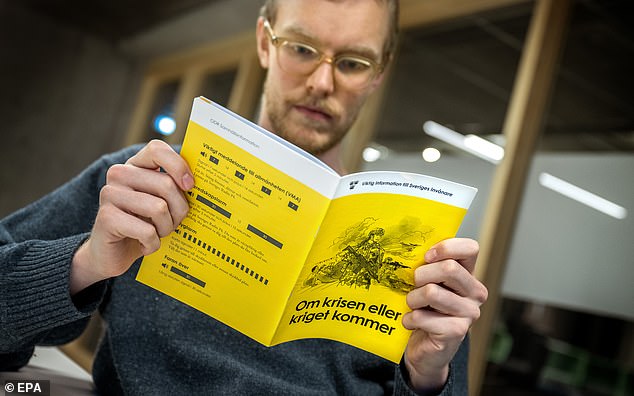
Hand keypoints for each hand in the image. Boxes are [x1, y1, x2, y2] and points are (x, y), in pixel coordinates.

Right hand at [70, 140, 193, 293]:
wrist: (113, 254)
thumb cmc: (144, 225)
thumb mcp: (162, 202)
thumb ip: (174, 188)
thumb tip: (196, 183)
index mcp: (135, 165)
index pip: (157, 149)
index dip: (178, 165)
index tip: (190, 186)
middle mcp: (119, 174)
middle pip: (166, 184)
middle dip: (178, 210)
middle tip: (172, 223)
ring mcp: (109, 194)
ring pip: (159, 208)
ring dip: (165, 228)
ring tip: (156, 234)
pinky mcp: (106, 218)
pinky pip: (147, 231)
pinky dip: (153, 244)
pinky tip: (144, 245)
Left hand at [402, 238, 487, 393]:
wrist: (425, 348)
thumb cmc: (425, 309)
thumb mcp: (427, 282)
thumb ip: (426, 265)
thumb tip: (409, 246)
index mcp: (469, 275)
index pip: (470, 249)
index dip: (446, 247)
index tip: (427, 256)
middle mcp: (475, 293)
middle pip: (448, 268)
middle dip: (421, 275)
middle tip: (413, 285)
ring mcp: (469, 313)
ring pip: (432, 292)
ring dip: (412, 299)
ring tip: (412, 305)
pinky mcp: (456, 331)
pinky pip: (422, 316)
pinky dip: (409, 319)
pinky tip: (412, 323)